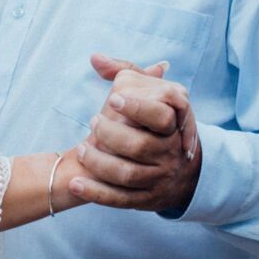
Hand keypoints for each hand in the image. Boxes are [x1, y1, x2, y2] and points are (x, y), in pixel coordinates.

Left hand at [68, 54, 201, 211]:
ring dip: (99, 163)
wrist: (183, 172)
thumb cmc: (157, 124)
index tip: (112, 98)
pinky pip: (119, 199)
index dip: (136, 107)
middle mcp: (169, 154)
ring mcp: (158, 179)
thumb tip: (94, 58)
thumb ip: (126, 73)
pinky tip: (75, 183)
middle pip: (139, 146)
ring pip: (127, 175)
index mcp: (174, 125)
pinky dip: (96, 193)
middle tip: (93, 121)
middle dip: (111, 134)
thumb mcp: (153, 96)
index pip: (161, 116)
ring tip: (81, 149)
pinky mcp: (146, 200)